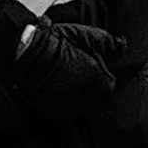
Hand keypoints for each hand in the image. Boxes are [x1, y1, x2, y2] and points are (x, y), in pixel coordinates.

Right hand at [10, 20, 125, 117]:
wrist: (24, 52)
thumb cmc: (52, 42)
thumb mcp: (81, 34)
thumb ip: (105, 41)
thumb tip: (123, 45)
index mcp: (92, 75)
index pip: (109, 84)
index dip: (102, 75)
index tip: (93, 67)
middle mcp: (82, 93)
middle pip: (98, 99)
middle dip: (94, 89)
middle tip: (82, 76)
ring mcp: (66, 103)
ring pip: (83, 107)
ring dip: (82, 98)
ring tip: (71, 84)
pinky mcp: (51, 109)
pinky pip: (66, 112)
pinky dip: (66, 105)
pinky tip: (60, 92)